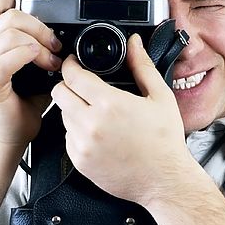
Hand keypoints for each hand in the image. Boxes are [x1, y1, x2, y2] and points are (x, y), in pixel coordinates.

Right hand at [0, 0, 63, 145]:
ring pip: (9, 32)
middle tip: (57, 45)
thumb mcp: (40, 64)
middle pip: (10, 14)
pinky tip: (40, 62)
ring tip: (52, 61)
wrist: (12, 131)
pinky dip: (27, 55)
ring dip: (38, 42)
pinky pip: (6, 59)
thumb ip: (45, 44)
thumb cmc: (25, 100)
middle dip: (40, 25)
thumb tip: (68, 32)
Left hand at [51, 34, 193, 205]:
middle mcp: (91, 124)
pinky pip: (68, 138)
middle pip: (59, 93)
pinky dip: (77, 132)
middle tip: (82, 86)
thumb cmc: (165, 142)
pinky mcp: (80, 162)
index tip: (74, 63)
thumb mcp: (160, 97)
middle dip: (68, 85)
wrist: (164, 181)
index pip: (73, 75)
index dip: (71, 64)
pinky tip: (98, 133)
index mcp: (110, 104)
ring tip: (95, 112)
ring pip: (62, 115)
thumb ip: (142, 66)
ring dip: (73, 109)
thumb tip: (134, 44)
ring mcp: (83, 145)